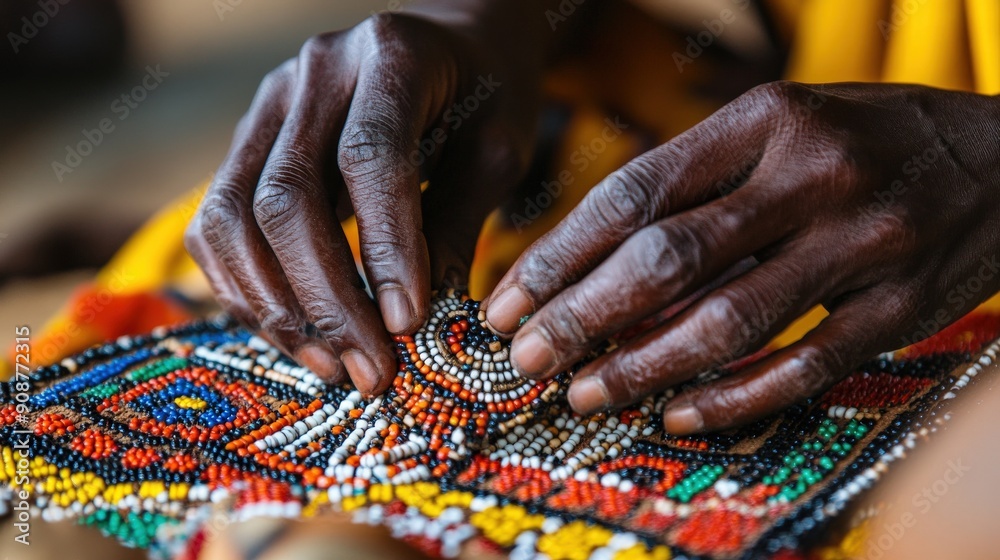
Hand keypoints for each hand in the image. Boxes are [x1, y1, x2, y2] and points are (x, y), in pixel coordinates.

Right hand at [185, 12, 539, 394]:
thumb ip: (457, 223)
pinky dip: (247, 290)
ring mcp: (267, 106)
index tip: (407, 325)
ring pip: (232, 218)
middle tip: (371, 371)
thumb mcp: (494, 151)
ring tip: (334, 366)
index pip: (370, 158)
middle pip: (286, 197)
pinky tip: (298, 334)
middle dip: (327, 300)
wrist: (446, 47)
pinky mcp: (246, 144)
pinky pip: (215, 227)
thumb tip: (416, 325)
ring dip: (279, 308)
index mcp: (391, 57)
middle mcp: (314, 74)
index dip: (385, 248)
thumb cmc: (483, 97)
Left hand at [484, 82, 999, 432]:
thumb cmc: (864, 139)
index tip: (510, 299)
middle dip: (583, 317)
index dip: (560, 254)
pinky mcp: (904, 306)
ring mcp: (862, 243)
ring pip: (729, 321)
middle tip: (528, 357)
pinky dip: (733, 398)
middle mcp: (810, 175)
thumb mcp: (779, 126)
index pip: (635, 193)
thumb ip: (696, 181)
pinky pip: (803, 366)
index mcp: (764, 120)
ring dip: (643, 366)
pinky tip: (677, 414)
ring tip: (585, 392)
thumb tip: (593, 258)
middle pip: (669, 259)